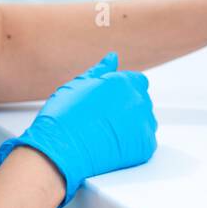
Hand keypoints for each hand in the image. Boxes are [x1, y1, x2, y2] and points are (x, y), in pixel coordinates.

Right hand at [0, 52, 157, 207]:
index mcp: (123, 82)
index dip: (123, 90)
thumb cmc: (63, 116)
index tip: (111, 101)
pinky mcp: (145, 146)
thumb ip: (101, 70)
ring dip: (133, 124)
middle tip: (104, 119)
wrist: (60, 150)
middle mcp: (138, 100)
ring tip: (107, 132)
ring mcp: (144, 124)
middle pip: (142, 101)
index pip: (138, 81)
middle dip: (128, 107)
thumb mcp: (78, 84)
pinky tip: (113, 145)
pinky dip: (134, 144)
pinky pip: (146, 141)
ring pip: (146, 120)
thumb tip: (113, 57)